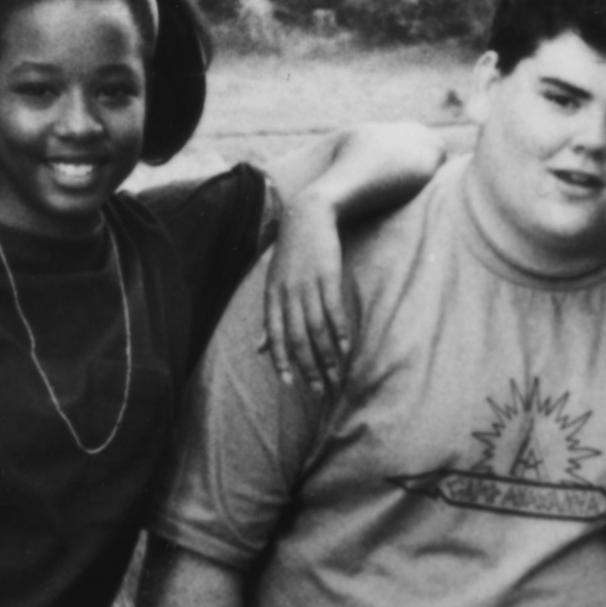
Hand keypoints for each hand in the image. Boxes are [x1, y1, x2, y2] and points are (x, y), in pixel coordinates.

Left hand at [261, 187, 352, 393]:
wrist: (307, 216)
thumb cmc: (290, 255)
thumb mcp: (273, 285)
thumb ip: (269, 319)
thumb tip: (259, 349)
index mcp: (272, 298)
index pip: (275, 337)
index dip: (281, 362)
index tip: (290, 385)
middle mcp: (287, 294)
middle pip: (297, 339)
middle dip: (308, 367)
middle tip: (319, 390)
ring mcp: (307, 285)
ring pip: (316, 329)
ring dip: (327, 356)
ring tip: (335, 376)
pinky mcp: (327, 276)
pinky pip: (333, 310)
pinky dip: (339, 331)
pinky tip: (345, 348)